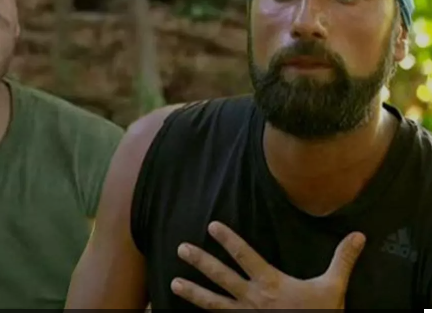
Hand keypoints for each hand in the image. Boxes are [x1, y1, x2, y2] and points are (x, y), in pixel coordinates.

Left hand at [171, 221, 365, 309]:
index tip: (212, 226)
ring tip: (174, 282)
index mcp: (269, 283)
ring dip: (193, 292)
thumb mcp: (333, 288)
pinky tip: (190, 311)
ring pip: (213, 302)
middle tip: (181, 249)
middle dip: (200, 262)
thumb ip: (342, 260)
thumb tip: (358, 236)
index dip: (228, 240)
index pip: (244, 256)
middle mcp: (252, 298)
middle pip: (221, 276)